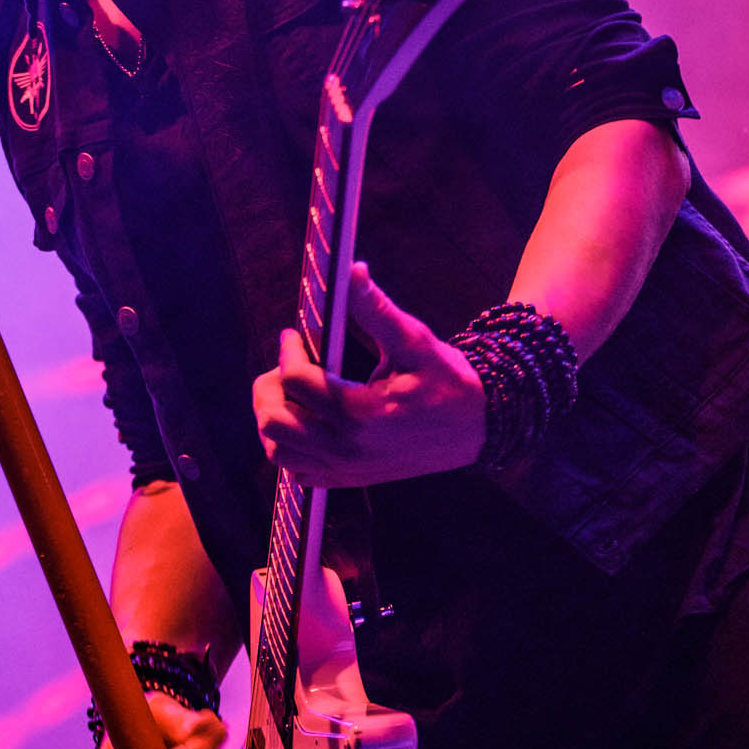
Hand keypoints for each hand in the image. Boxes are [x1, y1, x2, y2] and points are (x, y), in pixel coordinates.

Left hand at [252, 263, 485, 485]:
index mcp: (361, 412)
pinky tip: (304, 422)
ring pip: (278, 451)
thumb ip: (377, 309)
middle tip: (284, 366)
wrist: (479, 426)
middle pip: (274, 421)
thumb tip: (351, 269)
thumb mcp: (415, 341)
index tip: (294, 335)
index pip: (296, 381)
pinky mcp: (351, 479)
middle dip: (269, 387)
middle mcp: (348, 448)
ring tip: (290, 393)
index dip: (288, 351)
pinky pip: (299, 473)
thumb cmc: (448, 380)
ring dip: (273, 419)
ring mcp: (347, 469)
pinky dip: (289, 449)